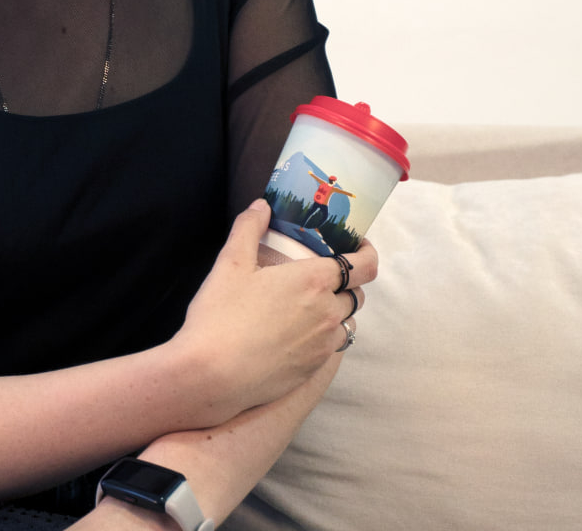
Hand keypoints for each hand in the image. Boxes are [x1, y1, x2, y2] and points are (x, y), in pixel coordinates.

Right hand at [171, 200, 377, 423]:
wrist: (213, 375)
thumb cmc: (222, 315)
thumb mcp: (231, 262)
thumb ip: (249, 228)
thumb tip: (262, 206)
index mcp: (313, 280)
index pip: (365, 266)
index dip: (368, 252)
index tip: (358, 245)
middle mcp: (328, 312)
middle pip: (356, 294)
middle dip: (347, 281)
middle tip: (322, 273)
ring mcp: (323, 344)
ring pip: (347, 322)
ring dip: (337, 310)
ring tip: (311, 304)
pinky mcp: (313, 369)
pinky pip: (332, 346)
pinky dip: (325, 335)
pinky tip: (298, 332)